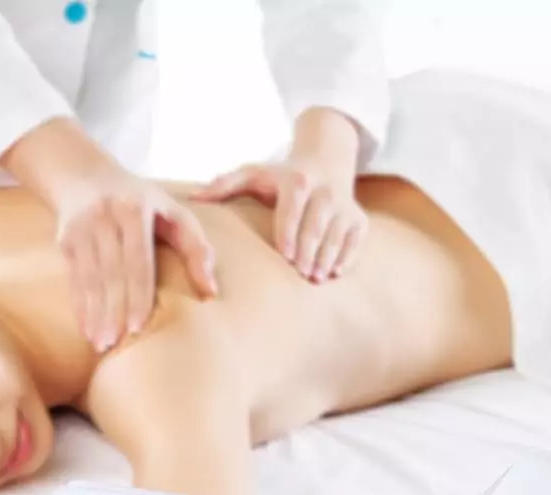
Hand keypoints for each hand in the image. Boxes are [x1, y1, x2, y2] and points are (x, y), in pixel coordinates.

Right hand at [55, 165, 218, 349]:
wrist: (84, 173)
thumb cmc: (142, 202)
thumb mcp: (173, 212)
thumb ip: (196, 247)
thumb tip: (211, 291)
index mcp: (133, 210)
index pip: (136, 260)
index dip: (136, 295)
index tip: (137, 326)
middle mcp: (103, 216)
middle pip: (110, 273)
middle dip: (113, 311)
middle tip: (117, 344)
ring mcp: (79, 228)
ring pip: (88, 279)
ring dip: (94, 314)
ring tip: (101, 344)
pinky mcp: (65, 239)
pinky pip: (73, 279)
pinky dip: (79, 307)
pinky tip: (86, 331)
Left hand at [193, 159, 366, 281]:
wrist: (327, 161)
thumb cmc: (282, 177)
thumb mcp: (255, 173)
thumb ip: (224, 185)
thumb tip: (192, 200)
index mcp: (296, 180)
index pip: (293, 209)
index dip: (290, 233)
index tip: (286, 257)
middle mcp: (323, 191)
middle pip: (316, 226)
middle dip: (309, 251)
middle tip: (301, 275)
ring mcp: (343, 206)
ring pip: (336, 235)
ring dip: (327, 259)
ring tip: (316, 278)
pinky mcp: (358, 219)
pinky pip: (354, 242)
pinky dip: (345, 258)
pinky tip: (334, 273)